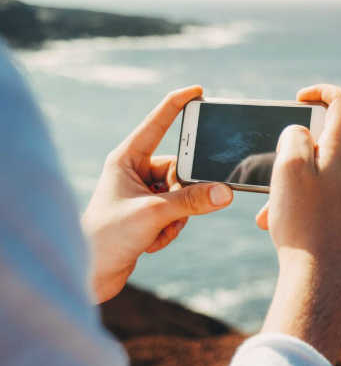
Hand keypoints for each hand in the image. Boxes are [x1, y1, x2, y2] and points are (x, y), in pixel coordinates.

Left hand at [83, 86, 232, 302]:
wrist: (90, 275)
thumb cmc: (107, 237)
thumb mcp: (154, 215)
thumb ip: (192, 201)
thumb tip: (225, 192)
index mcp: (126, 159)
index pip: (157, 124)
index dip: (178, 105)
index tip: (198, 91)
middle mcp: (134, 172)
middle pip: (180, 168)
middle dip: (183, 193)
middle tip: (172, 211)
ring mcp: (142, 193)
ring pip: (182, 194)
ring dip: (177, 217)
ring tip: (155, 232)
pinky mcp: (147, 213)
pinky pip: (177, 212)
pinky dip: (171, 228)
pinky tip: (151, 243)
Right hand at [257, 84, 340, 362]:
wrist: (319, 278)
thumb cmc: (303, 222)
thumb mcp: (289, 168)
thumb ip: (295, 137)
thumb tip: (301, 133)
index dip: (322, 91)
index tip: (299, 98)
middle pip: (325, 141)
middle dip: (292, 151)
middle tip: (271, 170)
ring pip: (317, 174)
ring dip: (289, 184)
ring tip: (269, 209)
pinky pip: (320, 198)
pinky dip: (298, 203)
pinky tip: (277, 224)